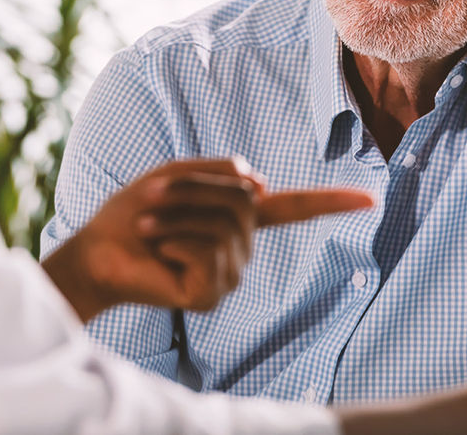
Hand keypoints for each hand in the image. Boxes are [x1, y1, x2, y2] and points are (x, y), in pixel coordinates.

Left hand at [43, 158, 372, 321]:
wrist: (96, 250)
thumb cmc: (134, 214)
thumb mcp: (177, 175)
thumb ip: (222, 172)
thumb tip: (264, 184)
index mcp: (239, 217)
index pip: (295, 209)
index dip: (332, 203)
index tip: (370, 199)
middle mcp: (242, 247)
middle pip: (242, 199)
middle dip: (193, 189)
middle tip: (151, 197)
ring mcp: (229, 274)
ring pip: (222, 224)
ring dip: (176, 215)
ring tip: (148, 228)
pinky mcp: (210, 294)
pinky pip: (207, 250)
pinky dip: (174, 240)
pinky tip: (158, 253)